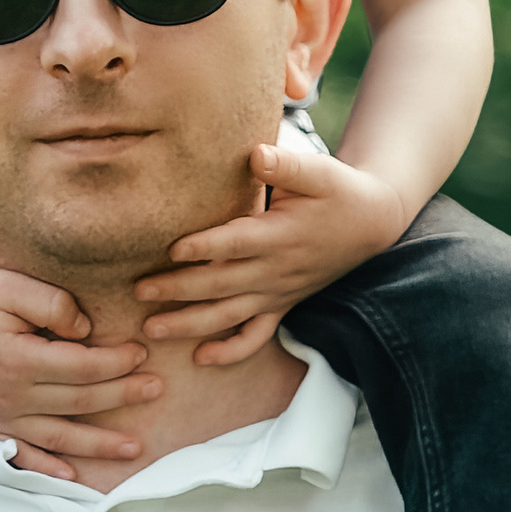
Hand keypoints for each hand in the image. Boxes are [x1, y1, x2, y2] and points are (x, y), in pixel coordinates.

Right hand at [0, 260, 157, 468]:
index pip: (83, 367)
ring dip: (98, 445)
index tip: (140, 351)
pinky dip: (46, 468)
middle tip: (156, 389)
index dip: (116, 361)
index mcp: (19, 359)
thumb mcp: (10, 284)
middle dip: (122, 396)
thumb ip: (53, 305)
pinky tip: (72, 476)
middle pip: (79, 402)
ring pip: (58, 437)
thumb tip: (87, 331)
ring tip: (134, 448)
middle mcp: (10, 395)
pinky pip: (20, 454)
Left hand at [134, 137, 406, 362]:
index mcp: (279, 235)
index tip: (173, 249)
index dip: (206, 248)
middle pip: (221, 284)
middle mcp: (275, 270)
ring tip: (151, 330)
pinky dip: (231, 351)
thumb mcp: (320, 172)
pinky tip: (201, 358)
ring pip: (229, 316)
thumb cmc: (337, 191)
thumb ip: (287, 165)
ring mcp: (277, 293)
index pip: (236, 244)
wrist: (371, 223)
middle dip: (178, 290)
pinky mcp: (281, 305)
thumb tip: (255, 153)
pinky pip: (257, 337)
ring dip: (189, 325)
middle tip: (139, 291)